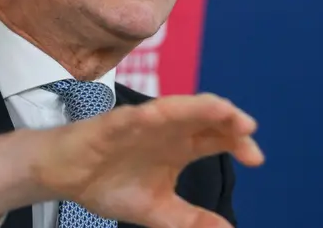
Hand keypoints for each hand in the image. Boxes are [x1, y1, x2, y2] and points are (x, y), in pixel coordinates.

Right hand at [34, 92, 263, 227]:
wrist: (65, 176)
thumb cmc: (109, 183)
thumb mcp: (158, 210)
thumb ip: (191, 219)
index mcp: (180, 146)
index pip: (217, 138)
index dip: (239, 142)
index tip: (257, 158)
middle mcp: (167, 130)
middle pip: (204, 116)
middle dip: (228, 119)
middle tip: (247, 130)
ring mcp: (142, 124)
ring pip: (176, 108)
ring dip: (199, 107)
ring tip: (222, 110)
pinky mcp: (114, 124)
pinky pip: (133, 117)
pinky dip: (148, 116)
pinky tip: (160, 117)